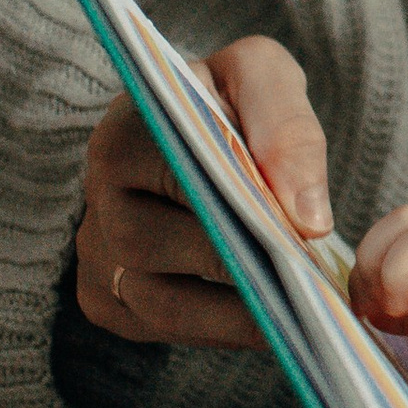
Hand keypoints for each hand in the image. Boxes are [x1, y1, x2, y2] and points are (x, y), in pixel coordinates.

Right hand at [75, 34, 330, 349]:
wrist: (193, 131)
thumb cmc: (227, 102)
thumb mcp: (261, 76)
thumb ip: (286, 126)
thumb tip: (308, 218)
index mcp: (122, 137)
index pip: (173, 175)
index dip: (239, 203)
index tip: (308, 229)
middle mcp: (95, 201)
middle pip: (158, 249)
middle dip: (239, 268)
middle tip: (313, 285)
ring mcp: (95, 259)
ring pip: (163, 305)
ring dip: (240, 315)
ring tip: (307, 314)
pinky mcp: (108, 303)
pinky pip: (166, 331)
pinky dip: (225, 331)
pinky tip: (276, 323)